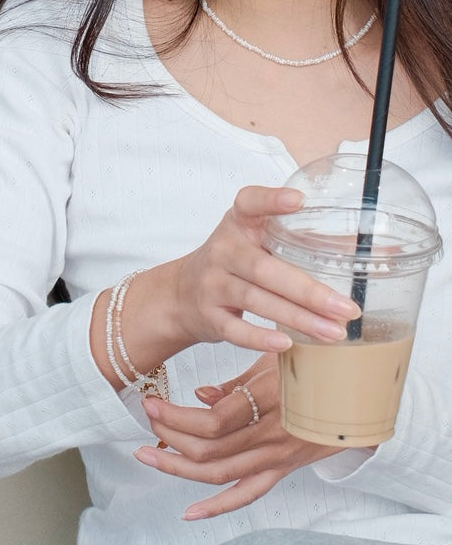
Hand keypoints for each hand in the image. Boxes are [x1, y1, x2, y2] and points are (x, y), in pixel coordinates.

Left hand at [134, 354, 342, 518]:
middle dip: (169, 436)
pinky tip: (190, 512)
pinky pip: (247, 494)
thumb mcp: (275, 360)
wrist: (357, 394)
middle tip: (147, 420)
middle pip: (208, 449)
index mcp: (268, 400)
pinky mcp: (282, 469)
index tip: (153, 402)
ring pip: (219, 473)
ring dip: (179, 467)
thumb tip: (200, 395)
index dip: (176, 416)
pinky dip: (217, 507)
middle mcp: (270, 434)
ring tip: (149, 456)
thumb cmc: (315, 366)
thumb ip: (236, 382)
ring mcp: (276, 456)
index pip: (211, 422)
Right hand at [173, 185, 359, 351]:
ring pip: (256, 301)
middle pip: (264, 268)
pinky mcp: (208, 315)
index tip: (299, 201)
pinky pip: (235, 330)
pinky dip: (260, 338)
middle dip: (308, 291)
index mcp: (238, 224)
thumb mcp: (254, 239)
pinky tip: (287, 343)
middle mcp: (222, 250)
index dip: (271, 201)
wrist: (182, 293)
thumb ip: (294, 239)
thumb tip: (362, 249)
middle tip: (346, 307)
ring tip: (334, 331)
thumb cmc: (232, 262)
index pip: (250, 203)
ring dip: (298, 318)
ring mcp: (212, 284)